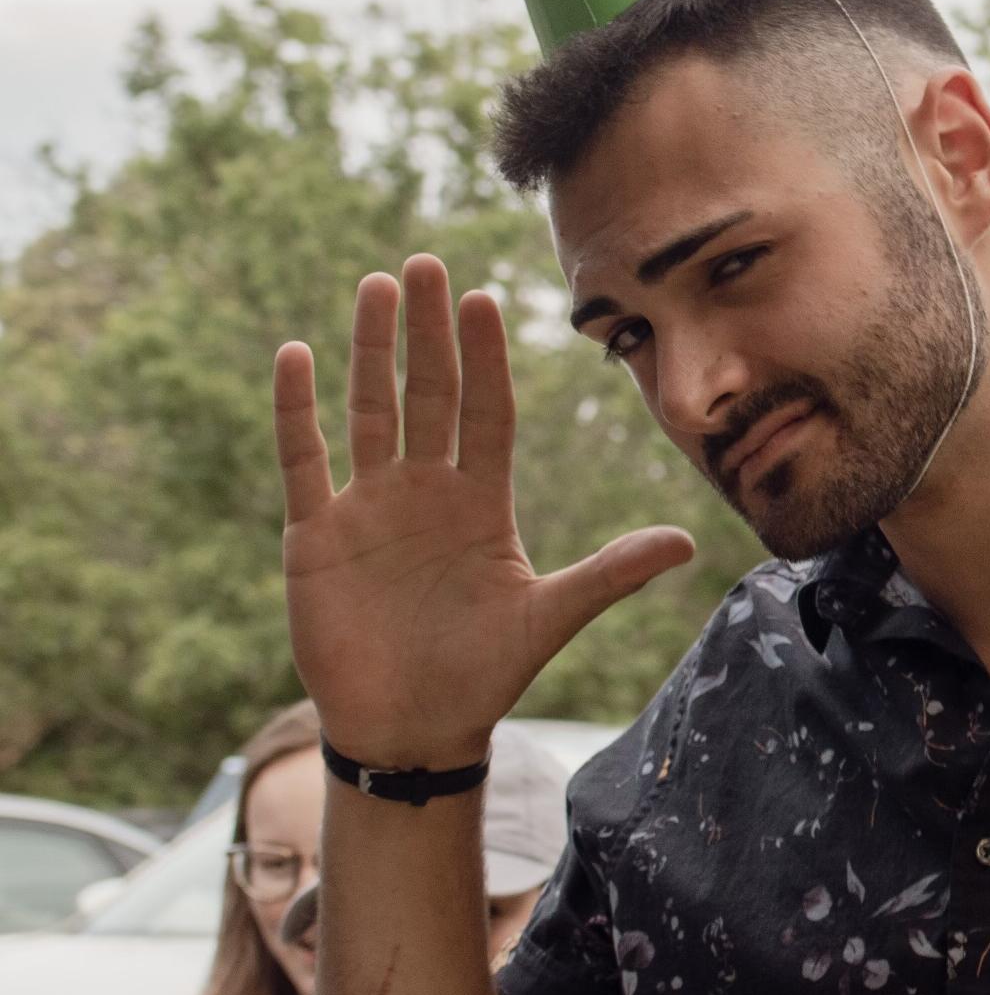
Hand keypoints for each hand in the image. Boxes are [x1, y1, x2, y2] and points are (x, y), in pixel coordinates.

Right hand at [273, 255, 693, 768]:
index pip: (486, 411)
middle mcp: (427, 489)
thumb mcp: (549, 618)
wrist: (412, 731)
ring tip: (376, 286)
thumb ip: (610, 573)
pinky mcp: (316, 534)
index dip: (485, 357)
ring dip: (371, 350)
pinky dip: (298, 411)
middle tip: (427, 264)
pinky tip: (296, 354)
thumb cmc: (483, 675)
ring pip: (369, 410)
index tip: (488, 300)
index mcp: (481, 500)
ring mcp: (370, 506)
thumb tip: (688, 540)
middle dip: (428, 332)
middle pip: (428, 394)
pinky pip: (305, 459)